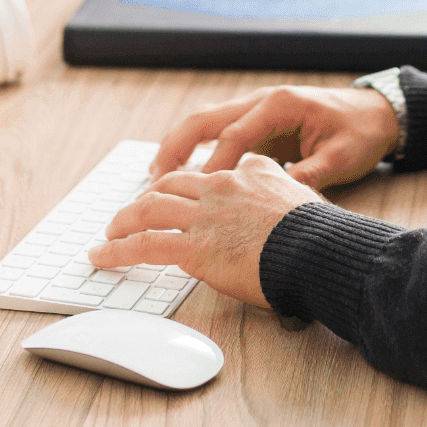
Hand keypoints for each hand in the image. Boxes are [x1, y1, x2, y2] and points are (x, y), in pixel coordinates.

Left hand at [89, 155, 317, 309]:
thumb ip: (288, 198)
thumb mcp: (308, 200)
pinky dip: (117, 249)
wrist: (322, 251)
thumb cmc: (324, 237)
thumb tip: (287, 213)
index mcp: (253, 171)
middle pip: (172, 183)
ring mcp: (206, 214)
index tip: (185, 196)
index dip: (195, 187)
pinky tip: (102, 255)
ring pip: (149, 208)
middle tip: (134, 211)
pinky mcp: (194, 246)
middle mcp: (223, 186)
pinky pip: (144, 244)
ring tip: (110, 232)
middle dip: (148, 197)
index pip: (215, 172)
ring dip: (124, 220)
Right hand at [146, 83, 399, 187]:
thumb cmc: (359, 133)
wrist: (375, 113)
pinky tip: (183, 170)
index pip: (235, 136)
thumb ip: (308, 177)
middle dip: (176, 147)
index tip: (197, 193)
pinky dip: (196, 147)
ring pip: (206, 122)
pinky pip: (218, 130)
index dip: (213, 166)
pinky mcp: (257, 121)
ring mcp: (256, 108)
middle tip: (154, 177)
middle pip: (206, 120)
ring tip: (156, 175)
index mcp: (280, 106)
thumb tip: (280, 201)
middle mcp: (261, 101)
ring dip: (179, 145)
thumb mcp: (340, 158)